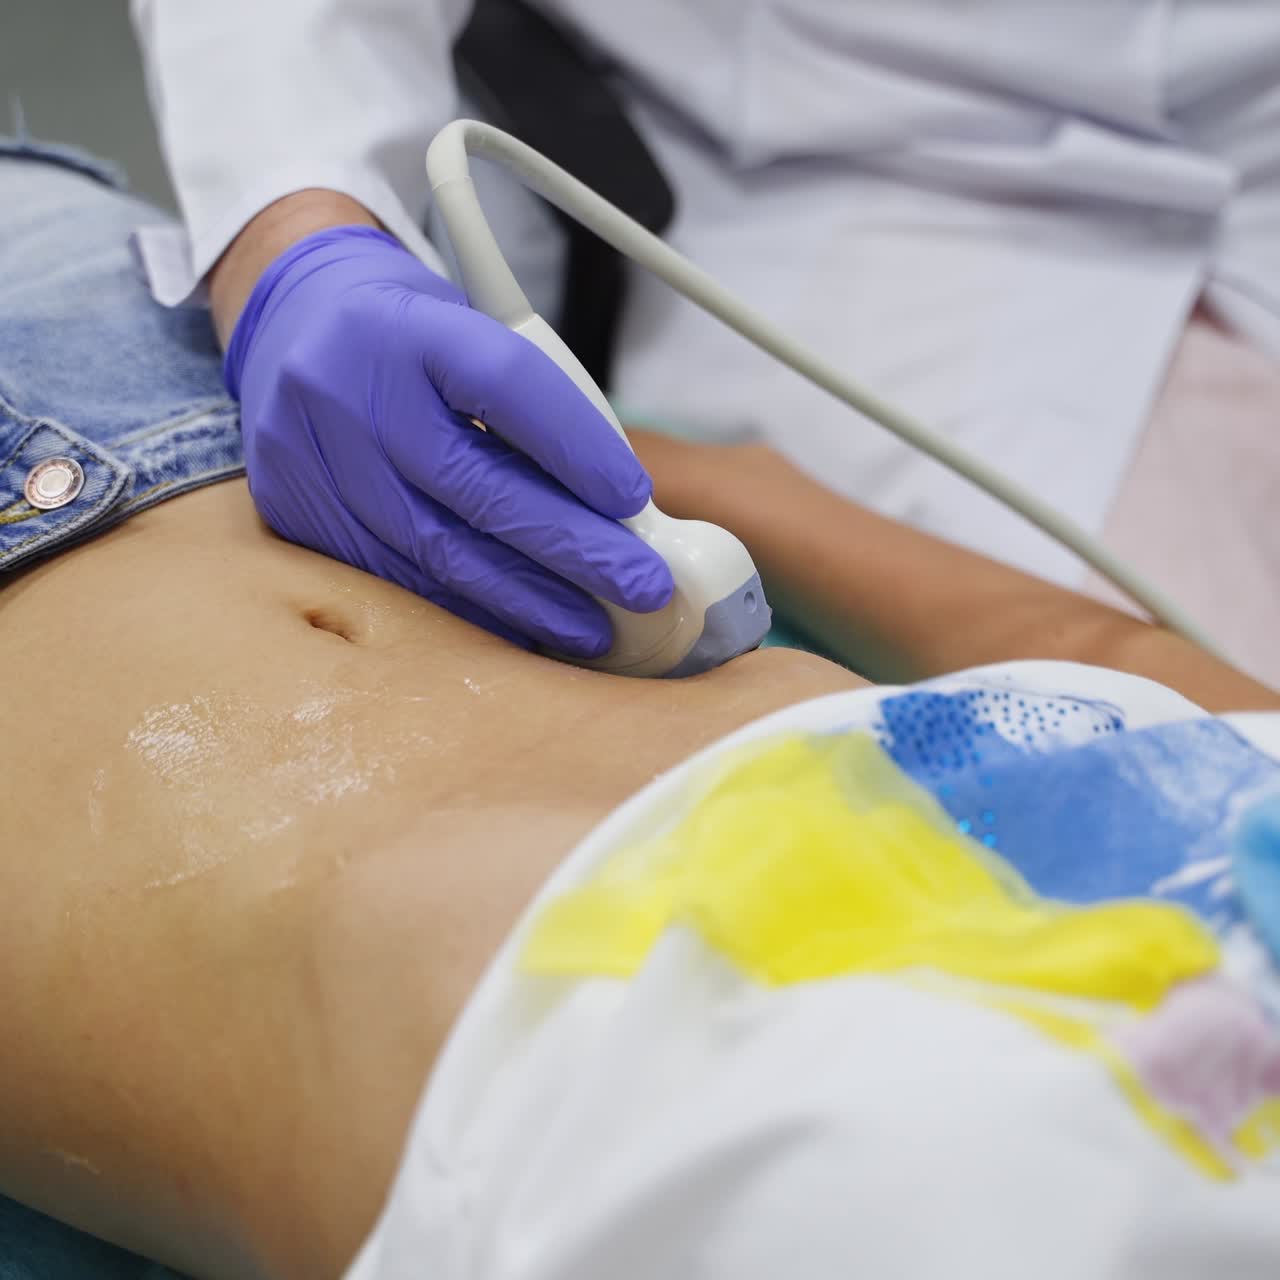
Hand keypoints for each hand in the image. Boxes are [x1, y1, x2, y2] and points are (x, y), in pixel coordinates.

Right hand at [224, 226, 673, 654]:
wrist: (295, 322)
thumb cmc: (412, 335)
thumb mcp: (471, 330)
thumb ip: (535, 404)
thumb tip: (618, 508)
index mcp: (407, 325)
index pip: (505, 384)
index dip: (577, 448)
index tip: (633, 500)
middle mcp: (349, 386)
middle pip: (475, 485)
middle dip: (572, 548)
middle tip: (640, 585)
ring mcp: (309, 452)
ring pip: (433, 548)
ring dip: (525, 598)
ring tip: (591, 625)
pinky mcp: (291, 507)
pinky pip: (391, 578)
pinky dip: (464, 609)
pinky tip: (519, 625)